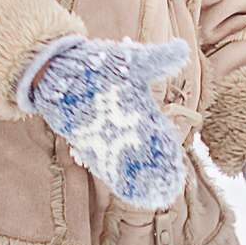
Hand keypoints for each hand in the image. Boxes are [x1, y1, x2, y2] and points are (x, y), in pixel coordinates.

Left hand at [21, 38, 189, 208]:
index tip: (177, 165)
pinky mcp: (89, 145)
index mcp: (140, 108)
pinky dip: (117, 178)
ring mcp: (108, 137)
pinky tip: (127, 191)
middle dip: (157, 169)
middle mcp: (126, 126)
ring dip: (140, 178)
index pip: (159, 133)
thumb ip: (158, 59)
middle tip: (170, 186)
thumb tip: (183, 49)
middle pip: (146, 152)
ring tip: (153, 195)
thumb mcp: (132, 61)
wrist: (62, 72)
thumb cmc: (98, 65)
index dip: (168, 149)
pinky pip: (105, 165)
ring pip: (128, 162)